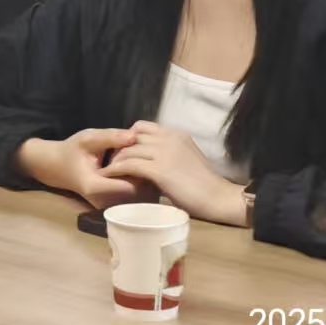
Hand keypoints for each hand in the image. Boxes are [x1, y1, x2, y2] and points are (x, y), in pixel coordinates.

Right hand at [18, 128, 152, 208]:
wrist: (57, 167)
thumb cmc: (72, 151)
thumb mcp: (88, 138)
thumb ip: (110, 137)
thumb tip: (134, 135)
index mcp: (96, 186)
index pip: (130, 185)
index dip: (141, 172)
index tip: (148, 157)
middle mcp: (103, 201)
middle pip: (137, 194)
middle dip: (147, 176)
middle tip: (154, 158)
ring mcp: (108, 206)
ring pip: (137, 197)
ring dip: (145, 181)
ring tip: (150, 163)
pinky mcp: (112, 205)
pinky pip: (132, 197)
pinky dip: (139, 183)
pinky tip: (141, 169)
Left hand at [100, 120, 248, 224]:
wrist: (218, 198)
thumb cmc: (205, 184)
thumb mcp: (187, 158)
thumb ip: (170, 152)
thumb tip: (152, 158)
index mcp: (176, 134)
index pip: (143, 127)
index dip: (129, 138)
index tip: (123, 150)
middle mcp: (168, 138)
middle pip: (132, 135)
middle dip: (118, 147)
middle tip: (110, 160)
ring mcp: (164, 152)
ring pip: (128, 149)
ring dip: (114, 159)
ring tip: (107, 169)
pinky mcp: (159, 169)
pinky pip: (129, 164)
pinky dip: (116, 170)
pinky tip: (109, 176)